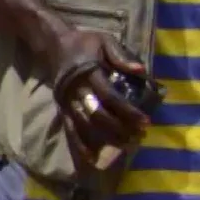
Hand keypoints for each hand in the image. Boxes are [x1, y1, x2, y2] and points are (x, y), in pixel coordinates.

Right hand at [48, 30, 151, 165]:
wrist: (53, 43)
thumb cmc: (84, 42)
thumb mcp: (104, 40)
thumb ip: (120, 55)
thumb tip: (141, 70)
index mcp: (89, 73)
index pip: (110, 96)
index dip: (128, 111)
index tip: (145, 121)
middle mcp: (76, 89)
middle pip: (97, 114)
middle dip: (119, 128)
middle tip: (138, 136)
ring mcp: (67, 100)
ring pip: (85, 124)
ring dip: (104, 138)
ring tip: (124, 146)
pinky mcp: (61, 106)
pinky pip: (70, 129)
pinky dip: (80, 145)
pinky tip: (92, 159)